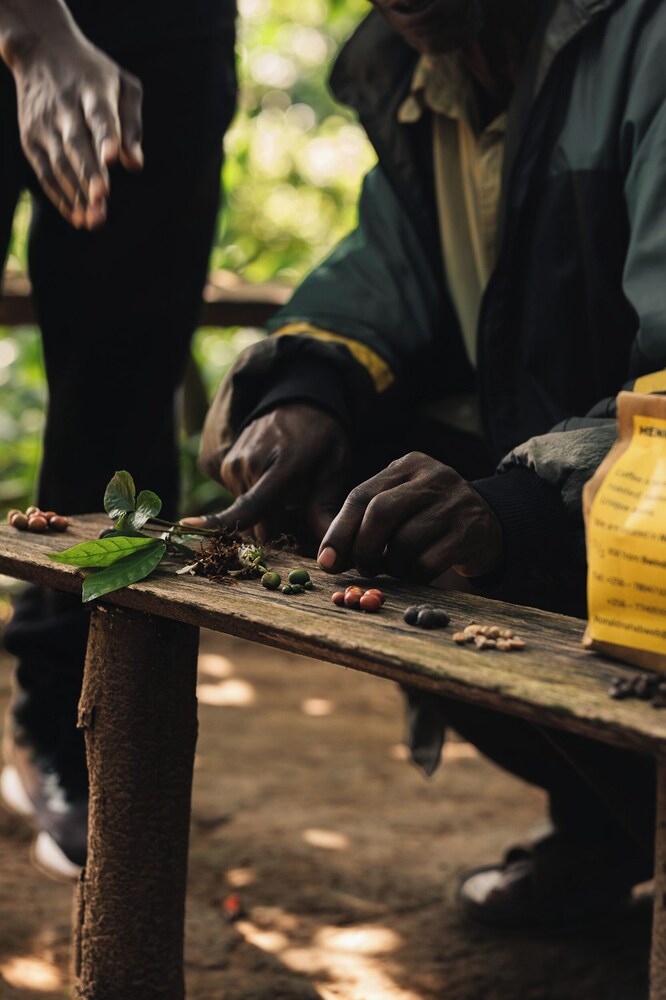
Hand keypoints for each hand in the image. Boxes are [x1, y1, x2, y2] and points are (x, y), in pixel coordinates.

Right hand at [5, 9, 142, 227]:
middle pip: (77, 143)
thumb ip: (132, 124)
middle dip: (88, 172)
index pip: (100, 115)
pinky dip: (61, 195)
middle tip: (101, 199)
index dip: (106, 136)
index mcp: (93, 90)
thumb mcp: (123, 85)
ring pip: (60, 162)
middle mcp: (65, 108)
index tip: (111, 158)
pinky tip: (77, 216)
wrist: (39, 50)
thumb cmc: (93, 73)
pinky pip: (45, 172)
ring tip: (94, 220)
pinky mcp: (30, 138)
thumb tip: (135, 165)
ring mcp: (44, 124)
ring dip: (76, 193)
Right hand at [182, 403, 349, 542]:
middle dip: (275, 525)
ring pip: (247, 511)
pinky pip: (241, 497)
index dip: (221, 522)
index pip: (250, 503)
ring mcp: (235, 464)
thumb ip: (325, 508)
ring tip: (287, 486)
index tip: (187, 525)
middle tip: (299, 504)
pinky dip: (256, 498)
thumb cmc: (322, 438)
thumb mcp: (335, 467)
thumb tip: (326, 553)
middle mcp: (250, 464)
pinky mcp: (227, 465)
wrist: (299, 402)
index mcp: (281, 466)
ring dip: (266, 510)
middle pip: (255, 521)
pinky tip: (273, 481)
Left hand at [317, 452, 502, 581]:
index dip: (339, 531)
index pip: (362, 496)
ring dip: (392, 566)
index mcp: (408, 465)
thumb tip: (328, 559)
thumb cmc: (430, 520)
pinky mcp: (472, 530)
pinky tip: (417, 573)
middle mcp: (434, 476)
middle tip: (364, 568)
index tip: (326, 562)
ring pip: (405, 541)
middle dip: (364, 548)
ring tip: (396, 568)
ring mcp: (456, 501)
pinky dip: (415, 576)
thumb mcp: (400, 506)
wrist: (489, 526)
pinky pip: (429, 562)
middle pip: (380, 513)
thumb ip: (365, 524)